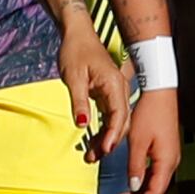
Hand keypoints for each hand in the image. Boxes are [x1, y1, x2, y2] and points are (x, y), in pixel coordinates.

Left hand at [55, 16, 134, 151]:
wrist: (78, 35)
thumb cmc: (76, 51)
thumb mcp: (73, 78)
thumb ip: (79, 102)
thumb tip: (82, 124)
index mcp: (114, 84)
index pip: (118, 115)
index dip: (112, 134)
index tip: (104, 149)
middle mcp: (120, 90)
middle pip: (121, 122)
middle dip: (109, 142)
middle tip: (93, 158)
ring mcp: (116, 93)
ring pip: (116, 122)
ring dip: (106, 139)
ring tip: (91, 155)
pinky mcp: (109, 95)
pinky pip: (110, 117)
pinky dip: (103, 130)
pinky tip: (93, 142)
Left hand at [113, 84, 182, 193]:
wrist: (159, 94)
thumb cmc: (150, 114)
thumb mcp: (137, 141)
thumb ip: (135, 166)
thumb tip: (134, 186)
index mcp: (166, 162)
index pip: (154, 192)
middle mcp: (171, 162)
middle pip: (155, 190)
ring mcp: (169, 156)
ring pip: (155, 182)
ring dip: (138, 192)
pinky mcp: (165, 150)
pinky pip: (155, 172)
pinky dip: (143, 180)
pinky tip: (132, 180)